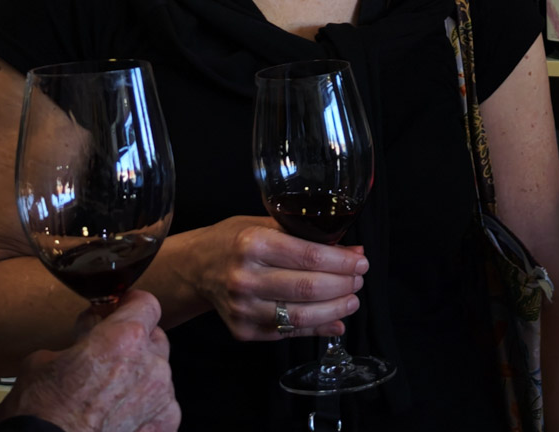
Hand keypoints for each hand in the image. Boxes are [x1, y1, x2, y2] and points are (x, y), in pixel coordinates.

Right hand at [1, 290, 179, 431]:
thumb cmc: (41, 413)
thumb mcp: (44, 360)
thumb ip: (79, 340)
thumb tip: (86, 337)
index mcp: (124, 339)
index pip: (146, 303)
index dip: (132, 303)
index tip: (123, 307)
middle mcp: (151, 366)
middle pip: (154, 338)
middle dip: (134, 343)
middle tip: (108, 356)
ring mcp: (162, 398)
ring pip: (159, 373)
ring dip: (140, 376)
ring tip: (109, 393)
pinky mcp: (164, 426)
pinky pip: (161, 405)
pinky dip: (145, 406)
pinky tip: (119, 414)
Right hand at [173, 215, 366, 341]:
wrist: (197, 267)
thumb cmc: (236, 241)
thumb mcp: (267, 225)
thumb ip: (309, 238)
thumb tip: (353, 252)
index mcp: (252, 244)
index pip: (310, 256)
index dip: (342, 262)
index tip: (361, 262)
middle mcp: (245, 278)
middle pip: (309, 289)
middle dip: (343, 286)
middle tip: (358, 280)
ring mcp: (242, 308)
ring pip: (302, 317)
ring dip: (335, 311)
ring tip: (351, 301)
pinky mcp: (243, 330)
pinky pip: (289, 333)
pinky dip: (316, 328)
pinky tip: (334, 320)